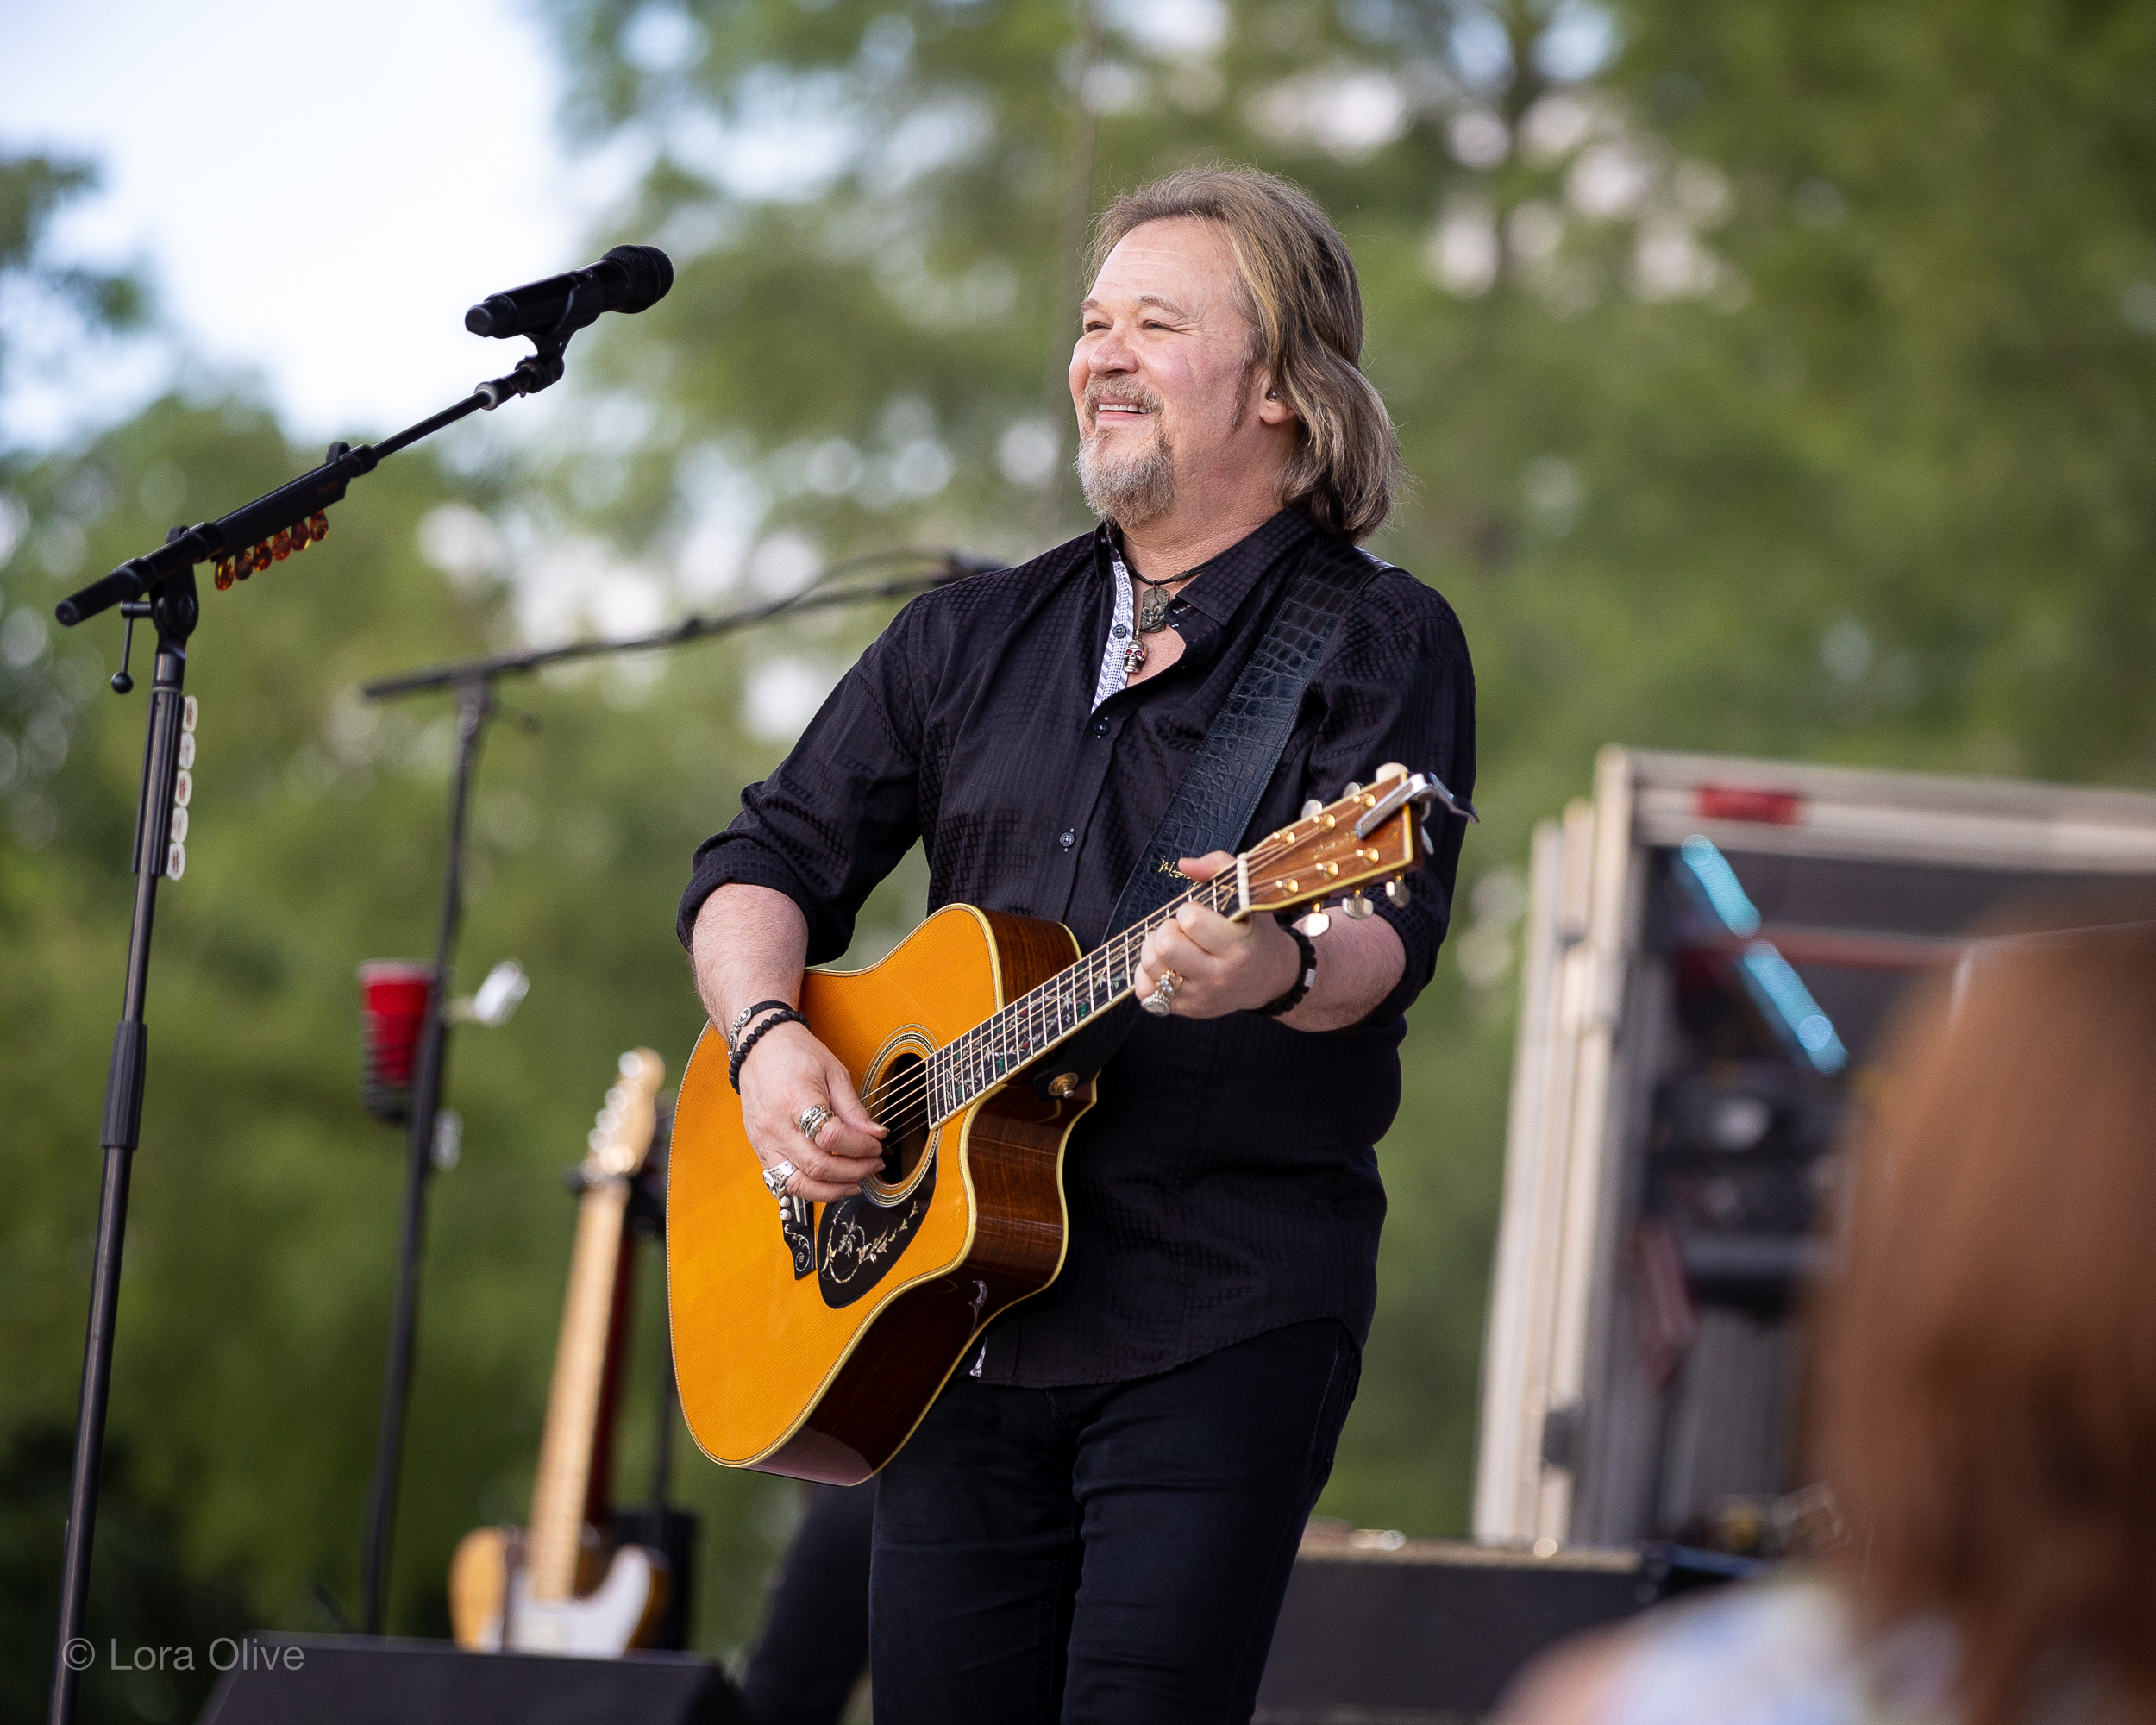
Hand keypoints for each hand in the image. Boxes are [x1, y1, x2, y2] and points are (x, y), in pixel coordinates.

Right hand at [738, 1020, 886, 1202]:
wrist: (760, 1048)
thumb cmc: (796, 1055)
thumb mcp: (834, 1073)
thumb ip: (854, 1109)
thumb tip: (876, 1135)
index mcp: (795, 1101)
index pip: (832, 1138)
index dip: (861, 1146)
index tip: (877, 1144)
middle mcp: (776, 1127)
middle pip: (818, 1166)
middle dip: (854, 1170)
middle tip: (874, 1164)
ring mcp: (764, 1142)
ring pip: (798, 1184)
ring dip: (831, 1190)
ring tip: (855, 1183)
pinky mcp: (760, 1150)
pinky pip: (782, 1182)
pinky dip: (808, 1189)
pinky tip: (829, 1183)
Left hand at [1131, 852, 1300, 1019]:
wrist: (1271, 979)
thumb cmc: (1256, 933)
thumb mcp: (1250, 897)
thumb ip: (1219, 868)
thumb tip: (1183, 864)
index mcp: (1238, 946)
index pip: (1191, 922)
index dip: (1187, 911)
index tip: (1197, 914)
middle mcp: (1219, 975)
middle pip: (1166, 946)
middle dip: (1166, 930)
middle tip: (1181, 930)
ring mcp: (1201, 996)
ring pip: (1151, 968)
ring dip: (1153, 949)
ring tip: (1172, 945)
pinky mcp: (1187, 1009)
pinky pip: (1146, 992)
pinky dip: (1147, 975)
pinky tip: (1164, 965)